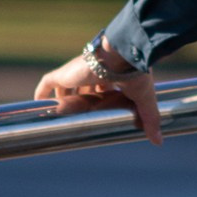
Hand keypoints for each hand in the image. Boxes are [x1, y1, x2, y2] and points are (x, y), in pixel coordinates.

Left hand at [34, 40, 163, 143]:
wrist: (123, 54)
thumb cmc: (135, 73)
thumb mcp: (143, 98)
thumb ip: (149, 119)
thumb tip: (158, 141)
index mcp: (111, 75)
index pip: (102, 87)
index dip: (99, 97)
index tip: (99, 109)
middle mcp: (92, 72)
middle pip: (83, 87)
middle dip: (80, 98)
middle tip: (78, 114)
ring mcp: (76, 73)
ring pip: (66, 84)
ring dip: (63, 96)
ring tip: (59, 110)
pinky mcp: (65, 73)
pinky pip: (48, 82)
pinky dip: (42, 92)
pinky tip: (38, 103)